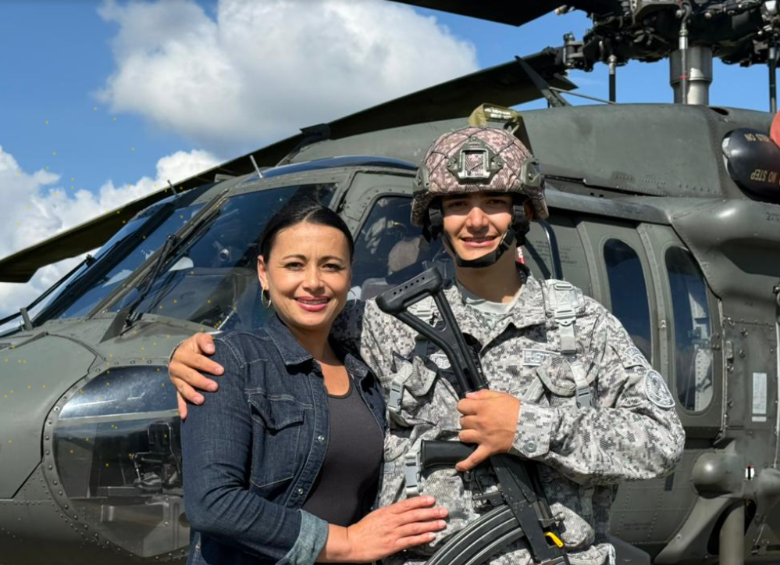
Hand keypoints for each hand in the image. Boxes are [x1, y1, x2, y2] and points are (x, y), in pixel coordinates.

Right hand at [169, 333, 223, 418]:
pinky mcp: (177, 388)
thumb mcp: (199, 339)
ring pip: (183, 388)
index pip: (196, 360)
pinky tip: (185, 416)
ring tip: (201, 401)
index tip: (221, 371)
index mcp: (182, 354)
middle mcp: (176, 367)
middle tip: (215, 387)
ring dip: (192, 395)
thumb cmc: (196, 347)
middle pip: (190, 376)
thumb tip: (211, 349)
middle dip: (202, 382)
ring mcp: (176, 379)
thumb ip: (205, 341)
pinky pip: (179, 399)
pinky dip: (182, 408)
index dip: (209, 365)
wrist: (183, 353)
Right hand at [320, 496, 447, 561]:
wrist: (351, 542)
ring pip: (415, 527)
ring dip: (430, 525)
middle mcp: (392, 521)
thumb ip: (390, 513)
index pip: (407, 504)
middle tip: (443, 511)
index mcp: (387, 512)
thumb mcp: (376, 515)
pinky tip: (430, 536)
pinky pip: (410, 541)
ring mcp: (393, 533)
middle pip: (415, 514)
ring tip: (441, 523)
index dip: (420, 501)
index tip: (431, 499)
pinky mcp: (393, 545)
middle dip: (431, 512)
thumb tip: (402, 510)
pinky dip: (422, 538)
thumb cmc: (362, 530)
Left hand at [456, 390, 520, 471]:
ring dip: (466, 434)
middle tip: (477, 419)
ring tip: (473, 433)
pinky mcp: (488, 448)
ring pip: (463, 436)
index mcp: (482, 407)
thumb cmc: (516, 410)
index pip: (461, 405)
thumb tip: (468, 395)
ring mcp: (483, 436)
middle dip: (468, 419)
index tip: (470, 408)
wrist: (530, 426)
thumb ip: (482, 394)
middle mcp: (480, 422)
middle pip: (462, 421)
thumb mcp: (500, 396)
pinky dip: (466, 463)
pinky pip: (474, 458)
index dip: (465, 406)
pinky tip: (459, 467)